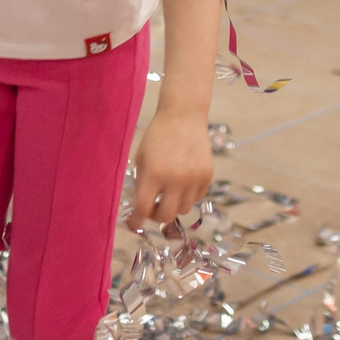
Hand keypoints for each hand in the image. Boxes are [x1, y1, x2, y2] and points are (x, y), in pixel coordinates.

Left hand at [125, 109, 212, 227]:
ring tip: (168, 191)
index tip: (132, 224)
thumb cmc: (157, 137)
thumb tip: (142, 209)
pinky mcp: (208, 175)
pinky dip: (188, 195)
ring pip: (184, 209)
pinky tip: (182, 181)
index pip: (143, 209)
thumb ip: (142, 183)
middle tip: (151, 208)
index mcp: (154, 173)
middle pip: (166, 216)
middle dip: (155, 216)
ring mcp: (194, 178)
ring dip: (173, 205)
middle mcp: (176, 179)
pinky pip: (197, 198)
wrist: (183, 116)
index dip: (136, 221)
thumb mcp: (142, 158)